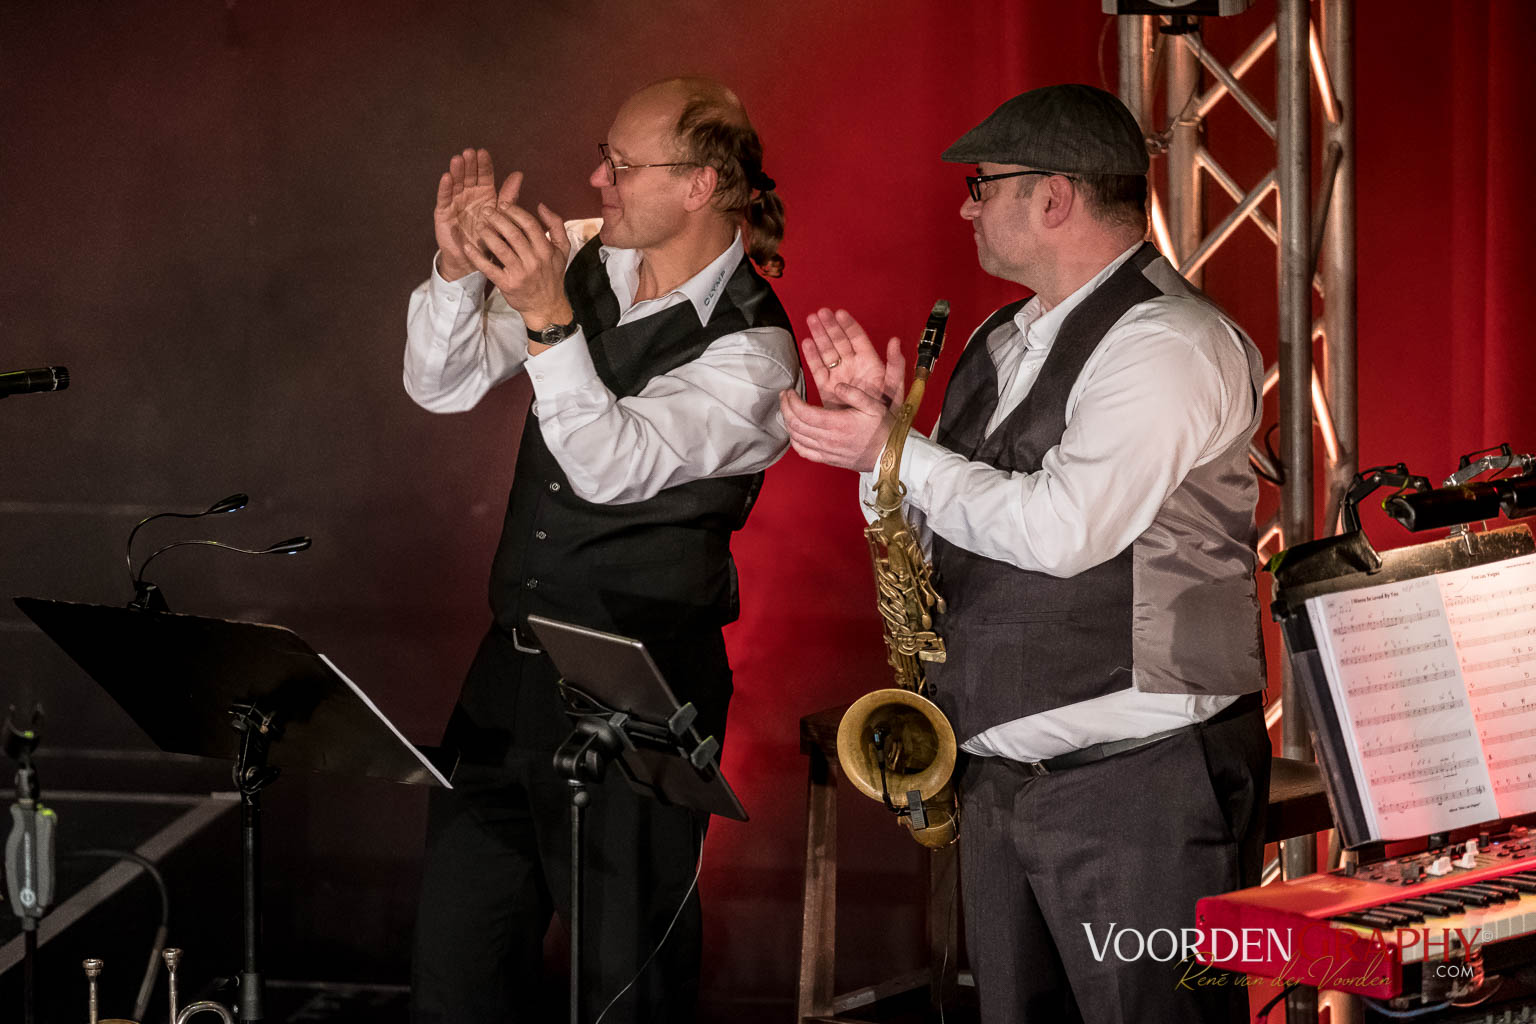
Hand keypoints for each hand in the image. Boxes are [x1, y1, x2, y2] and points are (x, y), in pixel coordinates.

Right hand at [433, 149, 522, 281]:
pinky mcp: (444, 213)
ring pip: (456, 184)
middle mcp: (469, 195)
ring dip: (457, 172)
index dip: (483, 165)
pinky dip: (445, 188)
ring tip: (458, 159)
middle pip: (469, 176)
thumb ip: (509, 195)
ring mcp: (456, 203)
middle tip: (470, 153)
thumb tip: (519, 174)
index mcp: (485, 194)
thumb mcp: (502, 216)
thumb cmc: (490, 238)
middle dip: (469, 164)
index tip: (483, 153)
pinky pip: (444, 199)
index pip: (484, 175)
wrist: (474, 260)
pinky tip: (447, 177)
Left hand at [460, 202, 574, 332]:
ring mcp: (520, 273)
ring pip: (500, 249)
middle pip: (513, 234)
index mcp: (546, 250)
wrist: (546, 305)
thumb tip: (541, 206)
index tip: (503, 204)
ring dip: (487, 234)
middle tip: (486, 210)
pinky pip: (489, 268)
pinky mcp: (507, 285)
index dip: (515, 212)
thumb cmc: (552, 274)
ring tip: (479, 225)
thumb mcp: (562, 249)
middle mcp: (534, 261)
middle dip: (498, 219)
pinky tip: (468, 246)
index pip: (529, 225)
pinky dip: (477, 257)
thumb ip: (556, 225)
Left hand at [780, 380, 893, 471]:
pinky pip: (803, 452)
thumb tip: (837, 386)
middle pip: (795, 424)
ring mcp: (826, 451)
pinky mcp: (827, 459)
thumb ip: (855, 394)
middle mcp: (828, 439)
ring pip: (796, 438)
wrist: (890, 457)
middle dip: (785, 408)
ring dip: (787, 422)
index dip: (791, 401)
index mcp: (837, 424)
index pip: (803, 413)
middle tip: (784, 396)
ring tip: (787, 409)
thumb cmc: (884, 430)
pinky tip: (793, 431)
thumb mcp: (874, 407)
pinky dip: (794, 441)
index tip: (789, 391)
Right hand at [801, 308, 904, 410]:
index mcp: (870, 364)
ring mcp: (840, 376)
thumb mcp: (895, 388)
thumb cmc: (887, 413)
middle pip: (840, 341)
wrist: (871, 437)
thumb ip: (896, 365)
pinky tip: (807, 342)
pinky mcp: (827, 388)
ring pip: (828, 351)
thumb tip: (896, 342)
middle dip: (830, 326)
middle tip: (821, 313)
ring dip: (819, 335)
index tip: (839, 313)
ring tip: (811, 320)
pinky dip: (812, 356)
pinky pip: (818, 368)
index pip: (858, 339)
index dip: (848, 325)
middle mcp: (854, 367)